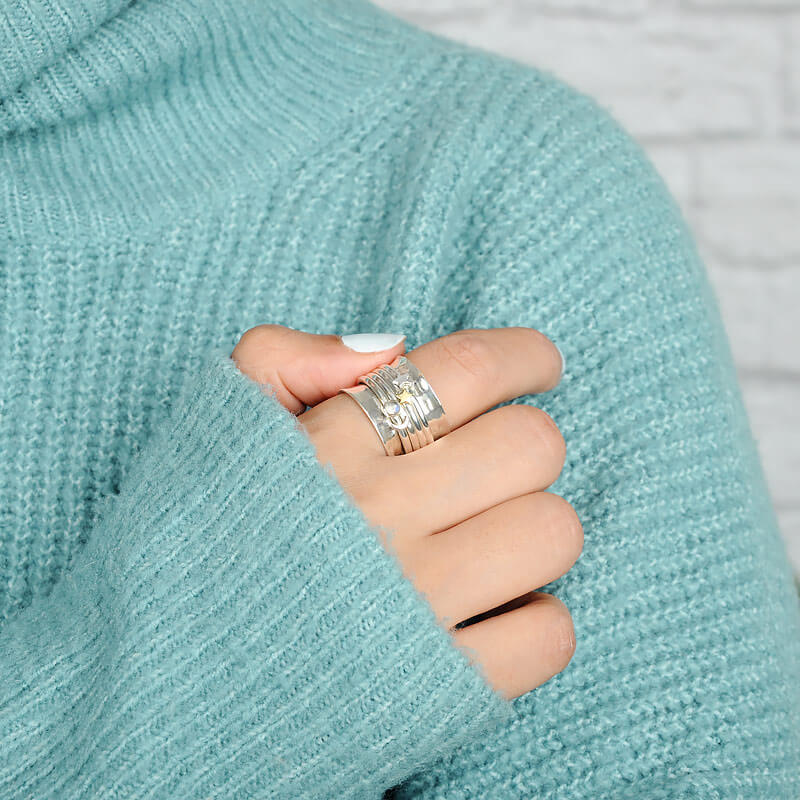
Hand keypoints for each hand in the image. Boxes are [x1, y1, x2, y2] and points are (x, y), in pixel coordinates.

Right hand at [231, 324, 580, 699]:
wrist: (164, 682)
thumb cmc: (199, 543)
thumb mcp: (216, 424)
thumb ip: (286, 358)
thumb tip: (391, 345)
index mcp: (332, 446)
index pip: (471, 368)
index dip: (525, 356)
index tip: (538, 365)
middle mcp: (380, 517)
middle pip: (533, 445)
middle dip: (521, 448)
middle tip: (488, 469)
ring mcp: (416, 604)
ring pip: (554, 532)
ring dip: (530, 531)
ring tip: (482, 542)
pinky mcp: (443, 685)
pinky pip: (549, 633)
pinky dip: (530, 619)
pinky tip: (482, 612)